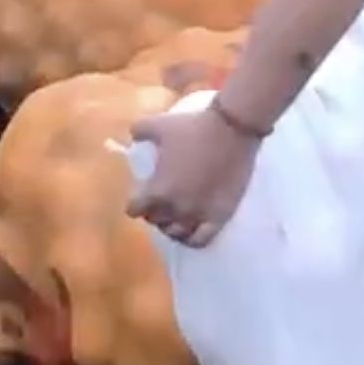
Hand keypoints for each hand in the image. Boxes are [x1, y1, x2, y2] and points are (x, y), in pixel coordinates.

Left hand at [129, 105, 260, 247]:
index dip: (136, 202)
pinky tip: (192, 230)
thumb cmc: (193, 127)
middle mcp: (175, 208)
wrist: (232, 129)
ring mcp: (197, 214)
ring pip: (176, 233)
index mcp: (157, 190)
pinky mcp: (218, 216)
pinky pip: (201, 240)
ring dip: (172, 226)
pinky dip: (192, 238)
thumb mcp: (159, 124)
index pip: (134, 209)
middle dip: (155, 211)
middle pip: (155, 221)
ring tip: (176, 215)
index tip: (142, 194)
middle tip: (161, 201)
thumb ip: (139, 131)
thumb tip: (131, 137)